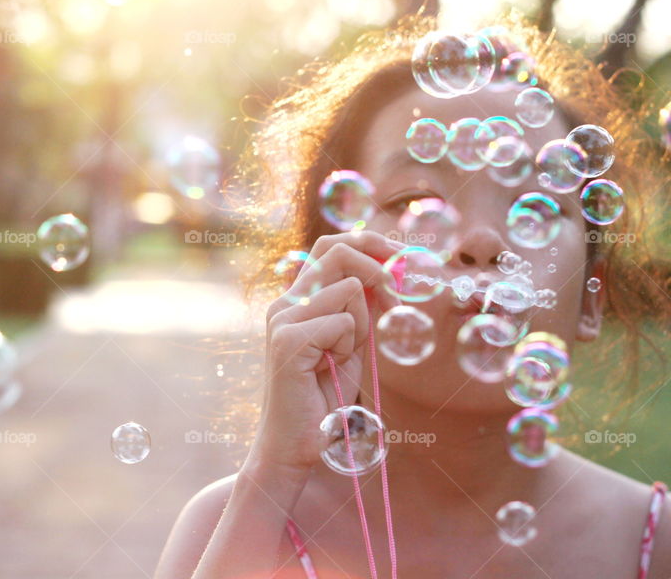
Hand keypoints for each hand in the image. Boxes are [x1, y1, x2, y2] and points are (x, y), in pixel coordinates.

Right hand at [248, 231, 403, 475]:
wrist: (295, 444)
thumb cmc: (324, 398)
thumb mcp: (350, 344)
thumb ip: (359, 309)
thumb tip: (387, 273)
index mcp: (297, 300)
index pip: (330, 247)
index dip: (368, 242)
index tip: (401, 257)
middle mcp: (285, 303)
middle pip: (336, 251)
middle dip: (379, 265)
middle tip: (399, 294)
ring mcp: (283, 319)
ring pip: (349, 290)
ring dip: (363, 326)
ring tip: (343, 358)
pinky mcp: (288, 340)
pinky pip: (344, 322)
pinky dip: (350, 347)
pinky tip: (330, 369)